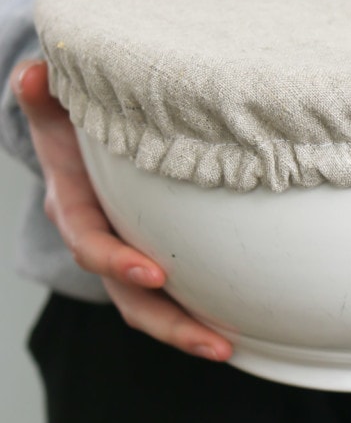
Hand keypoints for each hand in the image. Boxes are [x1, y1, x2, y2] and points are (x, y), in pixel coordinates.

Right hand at [11, 58, 232, 361]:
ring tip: (229, 348)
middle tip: (212, 341)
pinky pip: (176, 295)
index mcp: (74, 208)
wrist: (78, 140)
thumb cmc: (74, 122)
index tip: (153, 272)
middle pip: (128, 298)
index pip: (90, 243)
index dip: (115, 262)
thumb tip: (34, 74)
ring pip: (152, 307)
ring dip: (188, 332)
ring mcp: (127, 257)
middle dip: (168, 323)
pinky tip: (244, 327)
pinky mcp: (154, 260)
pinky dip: (203, 311)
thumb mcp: (56, 106)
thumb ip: (43, 95)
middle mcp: (100, 242)